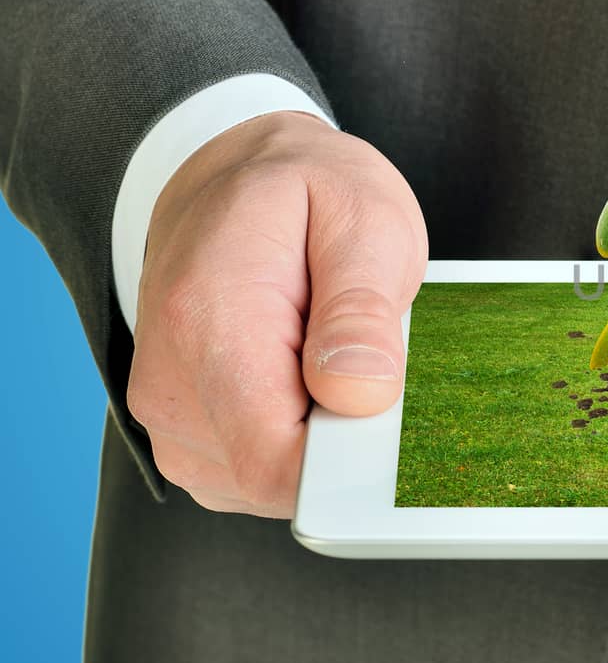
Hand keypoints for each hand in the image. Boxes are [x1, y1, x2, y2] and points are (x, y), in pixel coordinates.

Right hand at [127, 111, 427, 515]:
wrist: (229, 176)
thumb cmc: (302, 191)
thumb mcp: (363, 219)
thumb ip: (361, 309)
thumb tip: (360, 397)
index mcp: (209, 324)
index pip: (274, 462)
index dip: (347, 462)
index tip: (384, 417)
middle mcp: (170, 383)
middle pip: (278, 480)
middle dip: (339, 436)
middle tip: (355, 351)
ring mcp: (169, 418)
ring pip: (270, 486)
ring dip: (317, 433)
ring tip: (320, 349)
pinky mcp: (186, 437)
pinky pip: (257, 474)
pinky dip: (295, 436)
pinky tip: (300, 374)